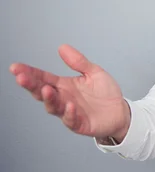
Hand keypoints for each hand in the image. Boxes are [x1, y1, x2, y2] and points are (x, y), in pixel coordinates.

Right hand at [9, 44, 130, 139]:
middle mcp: (63, 99)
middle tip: (21, 77)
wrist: (120, 112)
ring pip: (54, 107)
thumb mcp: (94, 72)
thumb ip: (78, 62)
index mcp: (64, 86)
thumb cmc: (105, 93)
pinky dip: (69, 114)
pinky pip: (71, 120)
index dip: (29, 73)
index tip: (16, 67)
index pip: (43, 78)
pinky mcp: (80, 124)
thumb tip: (62, 47)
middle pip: (42, 92)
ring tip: (46, 89)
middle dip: (31, 85)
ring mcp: (70, 112)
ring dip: (49, 99)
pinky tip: (69, 105)